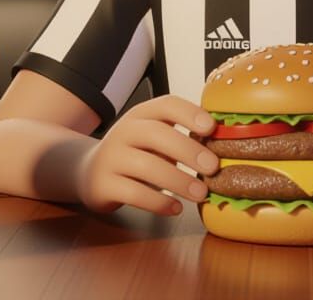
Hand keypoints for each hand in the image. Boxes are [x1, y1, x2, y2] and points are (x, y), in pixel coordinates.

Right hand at [76, 95, 217, 215]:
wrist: (88, 171)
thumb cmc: (135, 152)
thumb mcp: (153, 136)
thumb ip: (180, 135)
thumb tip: (223, 143)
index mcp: (141, 114)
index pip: (166, 104)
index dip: (190, 113)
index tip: (211, 128)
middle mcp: (124, 131)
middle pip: (157, 134)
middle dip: (188, 150)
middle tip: (213, 167)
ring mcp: (111, 158)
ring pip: (146, 166)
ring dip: (178, 180)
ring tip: (200, 193)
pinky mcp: (103, 185)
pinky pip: (134, 194)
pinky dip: (158, 202)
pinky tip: (176, 208)